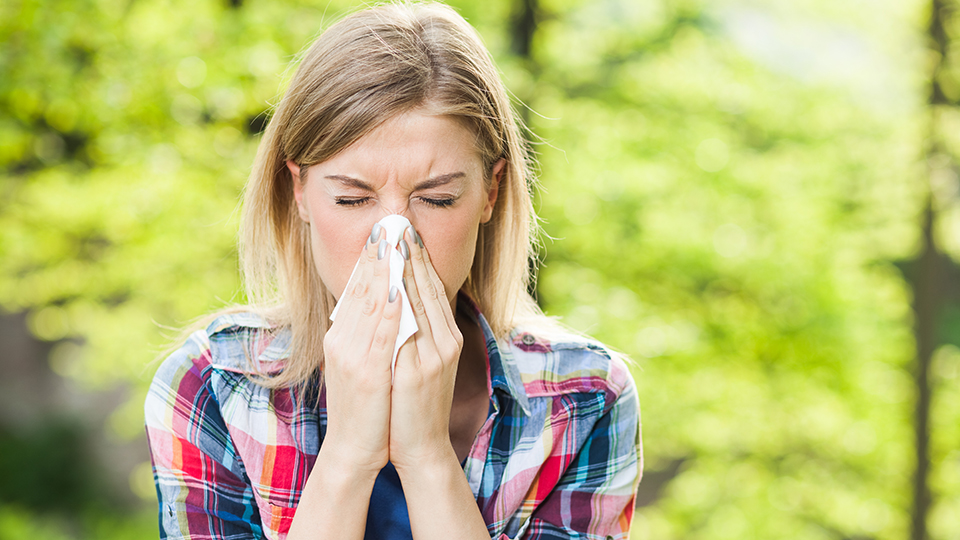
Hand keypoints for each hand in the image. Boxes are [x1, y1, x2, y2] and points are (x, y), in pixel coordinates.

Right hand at [320, 226, 400, 476]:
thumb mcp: (360, 363)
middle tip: (388, 223)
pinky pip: (380, 334)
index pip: (356, 290)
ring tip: (392, 242)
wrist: (354, 449)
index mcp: (341, 337)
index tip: (381, 232)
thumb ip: (364, 334)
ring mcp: (353, 356)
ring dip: (382, 270)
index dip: (369, 259)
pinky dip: (387, 307)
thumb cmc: (365, 408)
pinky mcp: (367, 373)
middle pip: (361, 289)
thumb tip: (375, 305)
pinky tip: (395, 287)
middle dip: (376, 255)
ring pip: (369, 304)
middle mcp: (342, 341)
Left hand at [389, 225, 463, 471]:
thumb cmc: (413, 404)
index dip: (418, 258)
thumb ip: (415, 331)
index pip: (431, 288)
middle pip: (428, 288)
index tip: (403, 231)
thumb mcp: (420, 361)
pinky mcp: (421, 370)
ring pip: (420, 302)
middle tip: (397, 222)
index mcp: (446, 337)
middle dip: (411, 254)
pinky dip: (401, 303)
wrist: (420, 446)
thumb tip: (400, 298)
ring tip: (392, 241)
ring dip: (405, 269)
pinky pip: (410, 328)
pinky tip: (390, 283)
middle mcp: (445, 341)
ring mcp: (435, 355)